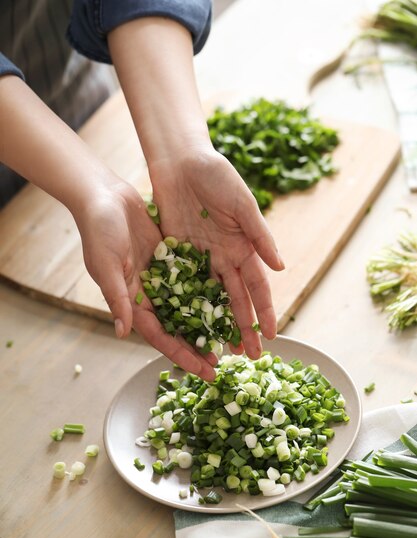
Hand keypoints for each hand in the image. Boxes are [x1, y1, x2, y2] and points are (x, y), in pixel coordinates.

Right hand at [75, 181, 216, 379]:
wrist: (104, 195)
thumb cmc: (99, 229)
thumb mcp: (107, 264)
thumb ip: (117, 297)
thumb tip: (122, 333)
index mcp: (131, 300)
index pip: (160, 336)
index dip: (182, 355)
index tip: (203, 371)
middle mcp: (147, 293)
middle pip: (176, 327)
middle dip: (196, 347)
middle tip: (221, 363)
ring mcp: (160, 277)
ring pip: (187, 307)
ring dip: (205, 322)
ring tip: (227, 338)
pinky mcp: (170, 258)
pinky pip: (192, 279)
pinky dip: (207, 291)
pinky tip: (227, 300)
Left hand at [149, 146, 284, 359]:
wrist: (179, 160)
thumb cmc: (216, 175)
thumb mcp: (242, 204)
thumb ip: (259, 235)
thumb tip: (280, 268)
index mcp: (243, 246)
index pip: (257, 287)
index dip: (266, 311)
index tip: (273, 336)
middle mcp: (224, 257)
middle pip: (236, 300)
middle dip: (244, 327)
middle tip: (249, 356)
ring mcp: (200, 258)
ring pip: (211, 299)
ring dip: (218, 324)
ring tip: (223, 350)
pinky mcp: (177, 255)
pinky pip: (184, 285)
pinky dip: (188, 306)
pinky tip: (190, 328)